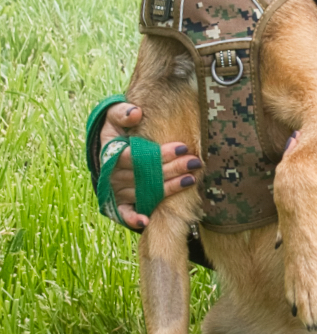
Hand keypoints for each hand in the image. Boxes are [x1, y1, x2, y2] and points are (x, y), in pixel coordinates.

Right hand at [99, 102, 200, 229]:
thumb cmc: (115, 131)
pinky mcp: (117, 204)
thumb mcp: (114, 116)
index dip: (160, 154)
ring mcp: (115, 190)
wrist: (105, 150)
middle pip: (146, 175)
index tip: (182, 147)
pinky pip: (123, 214)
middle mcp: (112, 174)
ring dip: (168, 188)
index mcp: (110, 153)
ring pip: (145, 192)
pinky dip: (133, 219)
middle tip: (195, 162)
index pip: (137, 156)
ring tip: (191, 180)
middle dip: (173, 169)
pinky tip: (146, 221)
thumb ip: (122, 112)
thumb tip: (136, 113)